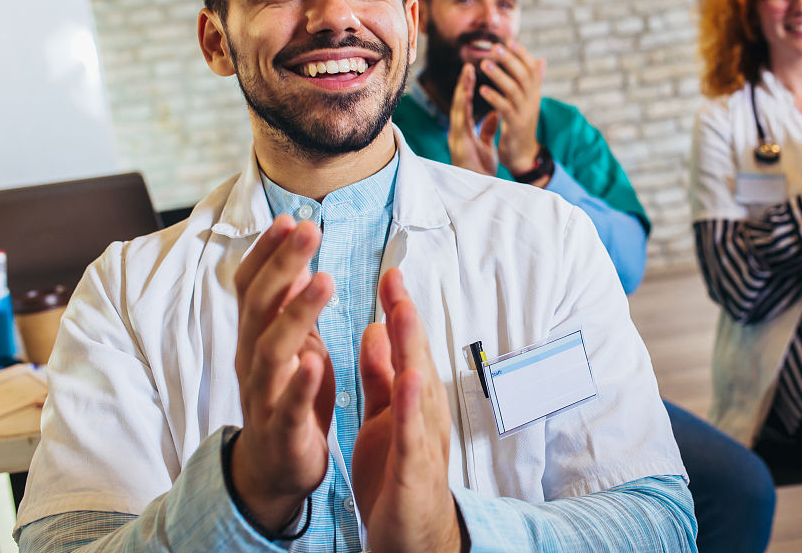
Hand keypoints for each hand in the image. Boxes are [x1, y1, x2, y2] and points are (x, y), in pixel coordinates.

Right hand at [230, 215, 334, 531]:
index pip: (251, 285)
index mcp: (256, 337)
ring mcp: (264, 395)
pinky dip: (300, 383)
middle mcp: (252, 360)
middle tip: (309, 229)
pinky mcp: (283, 430)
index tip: (290, 218)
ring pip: (272, 349)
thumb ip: (288, 305)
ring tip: (325, 280)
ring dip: (297, 312)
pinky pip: (289, 405)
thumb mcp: (292, 344)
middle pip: (260, 305)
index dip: (267, 252)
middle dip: (283, 264)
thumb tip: (296, 257)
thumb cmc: (289, 398)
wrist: (275, 469)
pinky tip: (316, 361)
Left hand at [353, 269, 461, 552]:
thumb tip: (377, 329)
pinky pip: (412, 435)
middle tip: (395, 279)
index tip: (387, 274)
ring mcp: (423, 442)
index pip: (405, 348)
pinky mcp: (415, 472)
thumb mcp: (383, 416)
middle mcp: (424, 416)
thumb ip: (381, 375)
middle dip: (406, 318)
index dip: (397, 311)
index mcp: (412, 401)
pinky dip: (410, 408)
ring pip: (420, 391)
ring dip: (413, 351)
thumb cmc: (396, 476)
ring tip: (403, 314)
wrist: (409, 538)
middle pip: (417, 359)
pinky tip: (407, 380)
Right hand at [447, 63, 498, 175]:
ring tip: (466, 75)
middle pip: (459, 103)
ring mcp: (456, 137)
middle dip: (463, 84)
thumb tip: (494, 113)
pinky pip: (460, 122)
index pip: (465, 105)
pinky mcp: (458, 144)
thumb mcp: (487, 145)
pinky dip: (462, 107)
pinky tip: (465, 96)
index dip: (468, 88)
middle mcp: (458, 131)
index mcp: (464, 131)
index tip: (472, 71)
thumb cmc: (480, 169)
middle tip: (468, 65)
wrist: (479, 188)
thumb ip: (488, 128)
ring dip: (462, 91)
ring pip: (458, 109)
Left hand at [478, 40, 545, 174]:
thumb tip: (541, 60)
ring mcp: (525, 113)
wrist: (523, 154)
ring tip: (484, 64)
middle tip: (494, 48)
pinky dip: (494, 97)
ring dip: (499, 76)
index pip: (531, 68)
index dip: (521, 54)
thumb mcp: (529, 101)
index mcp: (534, 93)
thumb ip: (533, 81)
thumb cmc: (522, 125)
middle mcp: (532, 100)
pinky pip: (505, 108)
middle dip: (509, 60)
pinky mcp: (516, 126)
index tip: (508, 40)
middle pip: (523, 75)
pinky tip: (482, 89)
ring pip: (514, 90)